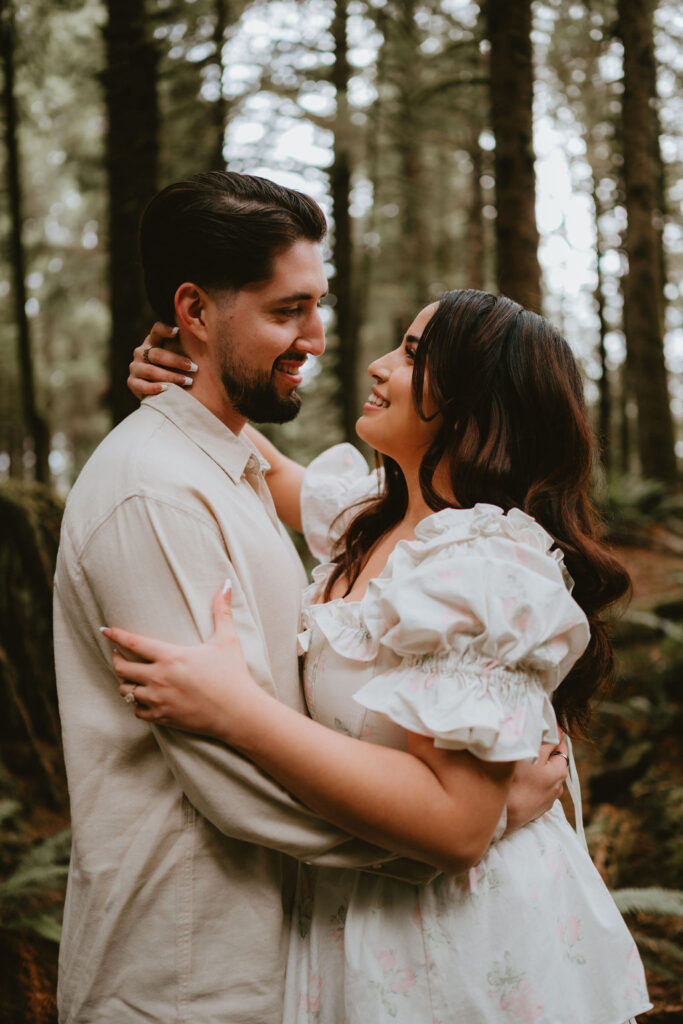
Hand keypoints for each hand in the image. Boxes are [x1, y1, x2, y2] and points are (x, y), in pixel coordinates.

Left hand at [101, 585, 265, 742]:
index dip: (116, 635)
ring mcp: (159, 699)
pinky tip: (144, 698)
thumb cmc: (233, 674)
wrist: (238, 712)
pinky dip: (137, 704)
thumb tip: (227, 585)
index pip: (133, 643)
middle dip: (116, 659)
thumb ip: (222, 611)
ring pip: (126, 691)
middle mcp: (160, 678)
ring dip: (126, 683)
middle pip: (122, 668)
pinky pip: (137, 711)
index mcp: (171, 657)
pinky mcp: (163, 717)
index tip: (105, 630)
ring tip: (131, 677)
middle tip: (118, 654)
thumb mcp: (227, 640)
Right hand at [127, 321, 197, 399]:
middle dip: (176, 361)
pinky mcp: (132, 382)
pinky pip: (142, 385)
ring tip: (187, 381)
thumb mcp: (177, 356)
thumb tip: (206, 338)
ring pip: (151, 370)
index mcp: (152, 341)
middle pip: (157, 354)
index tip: (178, 332)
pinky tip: (167, 388)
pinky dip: (154, 387)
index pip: (156, 330)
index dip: (165, 329)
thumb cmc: (173, 369)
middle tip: (194, 367)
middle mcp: (141, 352)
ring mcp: (135, 367)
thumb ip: (185, 347)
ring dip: (170, 376)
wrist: (159, 391)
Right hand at [504, 733, 568, 834]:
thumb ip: (547, 742)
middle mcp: (558, 787)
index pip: (561, 746)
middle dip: (542, 751)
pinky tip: (516, 780)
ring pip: (543, 776)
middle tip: (526, 743)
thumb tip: (557, 732)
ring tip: (519, 762)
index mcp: (560, 772)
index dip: (552, 735)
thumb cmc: (516, 782)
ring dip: (535, 768)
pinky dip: (529, 781)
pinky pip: (535, 788)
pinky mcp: (535, 809)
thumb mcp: (532, 755)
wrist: (501, 816)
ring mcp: (546, 800)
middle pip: (552, 761)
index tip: (541, 727)